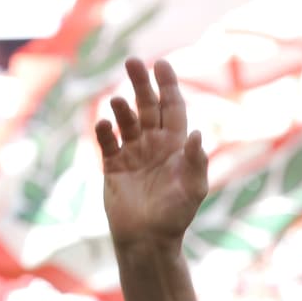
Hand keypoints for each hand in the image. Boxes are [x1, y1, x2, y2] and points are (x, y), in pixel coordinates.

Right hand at [96, 58, 208, 246]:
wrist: (148, 239)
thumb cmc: (175, 216)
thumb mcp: (193, 189)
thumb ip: (195, 161)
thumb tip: (197, 133)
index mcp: (176, 147)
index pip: (172, 109)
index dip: (168, 86)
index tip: (161, 63)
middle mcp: (154, 145)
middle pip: (147, 107)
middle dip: (141, 84)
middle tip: (132, 61)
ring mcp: (133, 154)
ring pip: (126, 121)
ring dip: (122, 109)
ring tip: (119, 103)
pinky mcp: (113, 166)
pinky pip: (107, 142)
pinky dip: (104, 131)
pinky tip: (104, 124)